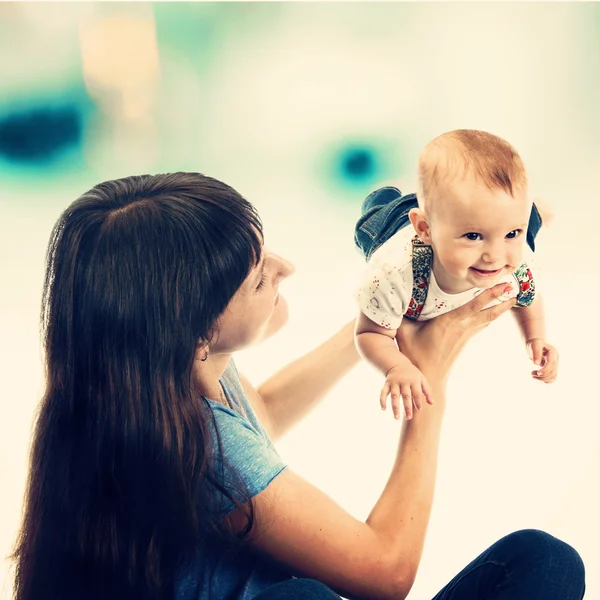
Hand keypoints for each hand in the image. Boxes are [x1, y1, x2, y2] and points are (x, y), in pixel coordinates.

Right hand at [381, 363, 432, 419]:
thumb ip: (427, 391)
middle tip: (409, 418)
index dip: (418, 402)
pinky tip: (384, 409)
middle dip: (407, 407)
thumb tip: (431, 403)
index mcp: (414, 380)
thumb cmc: (413, 375)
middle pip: (406, 396)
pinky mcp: (387, 383)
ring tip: (397, 418)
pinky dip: (382, 400)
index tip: (419, 410)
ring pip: (394, 396)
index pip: (417, 393)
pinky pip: (383, 392)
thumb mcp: (422, 379)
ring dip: (395, 407)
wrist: (398, 364)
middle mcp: (404, 381)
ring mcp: (394, 383)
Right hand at [396, 283, 516, 385]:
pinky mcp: (464, 341)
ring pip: (488, 319)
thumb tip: (388, 296)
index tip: (505, 285)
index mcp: (449, 322)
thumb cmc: (413, 353)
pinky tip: (494, 311)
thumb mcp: (403, 331)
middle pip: (489, 312)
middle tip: (518, 286)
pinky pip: (481, 324)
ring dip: (500, 307)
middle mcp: (461, 328)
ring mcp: (465, 336)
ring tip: (512, 296)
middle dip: (503, 299)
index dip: (491, 295)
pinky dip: (490, 315)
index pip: (474, 306)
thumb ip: (399, 313)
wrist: (427, 377)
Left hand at [527, 338, 557, 382]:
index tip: (537, 373)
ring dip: (543, 379)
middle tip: (532, 373)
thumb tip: (536, 363)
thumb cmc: (535, 344)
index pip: (551, 363)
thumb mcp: (534, 346)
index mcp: (553, 352)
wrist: (536, 345)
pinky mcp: (552, 369)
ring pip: (553, 376)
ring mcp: (555, 365)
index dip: (545, 369)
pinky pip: (552, 378)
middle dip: (542, 375)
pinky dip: (545, 380)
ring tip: (533, 375)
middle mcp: (556, 359)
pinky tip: (537, 377)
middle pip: (552, 371)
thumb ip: (536, 353)